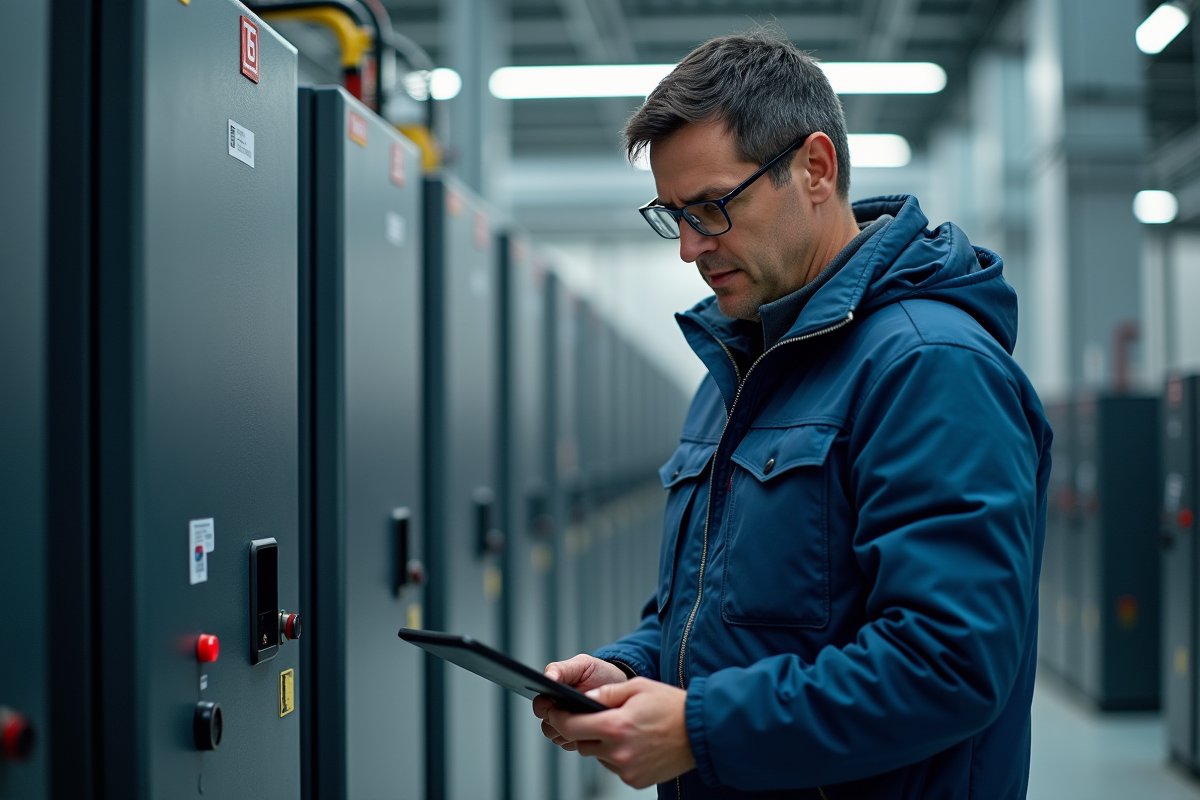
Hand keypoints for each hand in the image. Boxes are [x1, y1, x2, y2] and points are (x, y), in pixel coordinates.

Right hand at [533, 655, 627, 750]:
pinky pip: (574, 744)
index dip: (544, 707)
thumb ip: (561, 668)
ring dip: (570, 730)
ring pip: (559, 738)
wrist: (621, 686)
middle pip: (547, 726)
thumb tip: (547, 678)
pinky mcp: (582, 737)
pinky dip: (581, 738)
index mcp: (553, 694)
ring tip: (586, 718)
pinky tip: (592, 727)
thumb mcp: (582, 664)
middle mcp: (559, 713)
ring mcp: (571, 726)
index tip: (552, 703)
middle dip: (558, 721)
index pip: (539, 707)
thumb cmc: (599, 673)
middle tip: (574, 712)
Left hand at [547, 678, 695, 788]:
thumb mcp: (637, 687)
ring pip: (598, 757)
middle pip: (581, 743)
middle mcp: (617, 752)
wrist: (701, 732)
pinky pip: (615, 767)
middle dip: (581, 730)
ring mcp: (626, 769)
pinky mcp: (635, 780)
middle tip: (592, 718)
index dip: (557, 718)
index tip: (553, 712)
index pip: (570, 726)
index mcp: (615, 726)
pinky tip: (633, 743)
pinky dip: (617, 756)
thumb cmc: (671, 706)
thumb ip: (606, 694)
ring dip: (601, 744)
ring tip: (621, 728)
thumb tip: (583, 699)